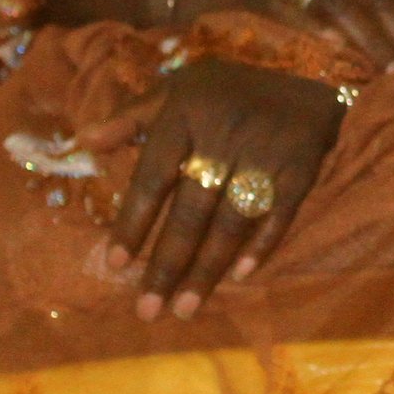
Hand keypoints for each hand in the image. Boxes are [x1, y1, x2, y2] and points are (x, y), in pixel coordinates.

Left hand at [96, 59, 343, 318]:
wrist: (311, 82)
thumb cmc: (230, 94)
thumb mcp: (178, 90)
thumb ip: (131, 117)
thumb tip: (82, 142)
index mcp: (187, 113)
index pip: (153, 177)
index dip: (134, 223)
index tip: (115, 265)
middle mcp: (226, 133)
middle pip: (192, 210)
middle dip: (167, 264)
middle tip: (147, 311)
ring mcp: (266, 151)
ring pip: (231, 220)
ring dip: (207, 269)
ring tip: (185, 309)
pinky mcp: (302, 166)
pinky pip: (279, 213)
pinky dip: (261, 245)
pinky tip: (240, 276)